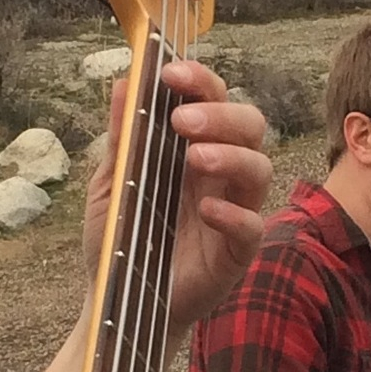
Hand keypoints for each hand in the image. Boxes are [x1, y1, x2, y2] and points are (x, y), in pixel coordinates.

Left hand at [82, 60, 271, 341]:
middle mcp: (218, 173)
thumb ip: (121, 138)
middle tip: (182, 119)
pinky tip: (207, 211)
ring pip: (260, 168)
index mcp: (190, 148)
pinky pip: (252, 226)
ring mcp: (232, 210)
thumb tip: (122, 82)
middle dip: (220, 113)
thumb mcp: (110, 184)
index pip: (212, 99)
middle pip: (249, 124)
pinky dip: (234, 214)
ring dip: (232, 155)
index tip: (171, 72)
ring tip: (195, 157)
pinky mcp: (236, 252)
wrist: (115, 299)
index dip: (200, 79)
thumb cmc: (120, 236)